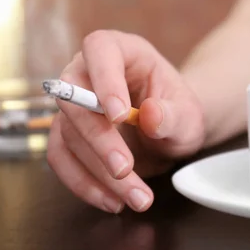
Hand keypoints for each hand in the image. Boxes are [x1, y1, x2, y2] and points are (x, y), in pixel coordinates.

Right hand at [46, 30, 204, 213]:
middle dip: (100, 141)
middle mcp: (89, 72)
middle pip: (76, 100)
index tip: (118, 116)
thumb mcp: (187, 114)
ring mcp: (74, 105)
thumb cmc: (179, 111)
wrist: (172, 130)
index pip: (100, 49)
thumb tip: (150, 115)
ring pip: (70, 136)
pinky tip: (112, 200)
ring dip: (98, 172)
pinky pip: (62, 159)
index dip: (103, 80)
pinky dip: (84, 183)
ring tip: (136, 197)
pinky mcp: (68, 135)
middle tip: (125, 169)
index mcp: (122, 50)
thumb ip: (171, 114)